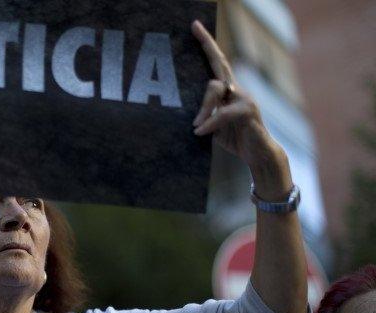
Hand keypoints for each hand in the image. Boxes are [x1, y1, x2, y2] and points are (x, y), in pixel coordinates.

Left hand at [190, 20, 290, 197]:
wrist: (258, 155)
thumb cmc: (235, 139)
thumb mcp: (212, 126)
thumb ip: (203, 115)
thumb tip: (186, 113)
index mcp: (228, 92)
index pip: (217, 64)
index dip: (208, 45)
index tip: (195, 26)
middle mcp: (237, 90)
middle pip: (220, 64)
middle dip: (207, 44)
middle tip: (194, 27)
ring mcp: (244, 98)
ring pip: (215, 89)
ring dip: (203, 109)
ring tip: (196, 127)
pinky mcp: (247, 111)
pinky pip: (223, 113)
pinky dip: (210, 123)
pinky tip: (200, 132)